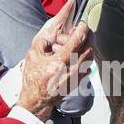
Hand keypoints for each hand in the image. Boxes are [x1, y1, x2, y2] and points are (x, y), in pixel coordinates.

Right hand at [17, 1, 90, 119]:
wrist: (38, 99)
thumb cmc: (33, 77)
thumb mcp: (32, 56)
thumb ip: (43, 42)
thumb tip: (56, 33)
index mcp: (59, 61)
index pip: (77, 41)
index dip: (82, 30)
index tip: (82, 24)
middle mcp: (72, 69)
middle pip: (89, 48)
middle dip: (88, 36)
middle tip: (82, 31)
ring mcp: (78, 76)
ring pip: (91, 56)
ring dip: (88, 46)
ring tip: (77, 42)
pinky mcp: (80, 80)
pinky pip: (90, 65)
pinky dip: (87, 56)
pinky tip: (78, 54)